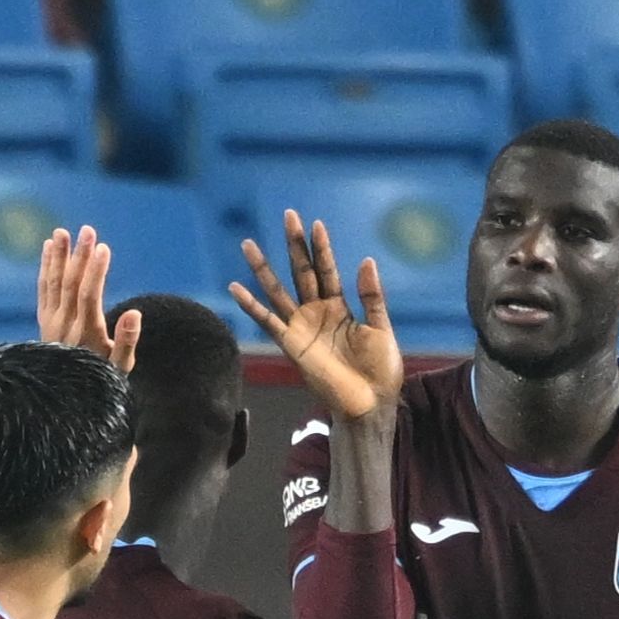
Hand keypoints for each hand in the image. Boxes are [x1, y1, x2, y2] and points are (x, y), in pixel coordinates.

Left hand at [35, 226, 142, 373]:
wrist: (66, 398)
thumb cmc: (100, 381)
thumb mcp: (119, 367)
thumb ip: (127, 341)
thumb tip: (134, 313)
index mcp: (86, 334)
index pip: (88, 296)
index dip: (95, 271)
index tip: (103, 248)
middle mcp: (65, 326)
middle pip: (70, 284)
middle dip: (79, 256)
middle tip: (87, 230)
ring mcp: (51, 322)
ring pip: (54, 283)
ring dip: (58, 256)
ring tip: (62, 232)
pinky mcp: (44, 320)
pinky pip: (43, 289)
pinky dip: (45, 268)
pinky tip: (48, 248)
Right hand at [228, 211, 401, 420]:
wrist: (370, 403)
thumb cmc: (380, 371)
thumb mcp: (382, 328)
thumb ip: (371, 296)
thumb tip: (366, 260)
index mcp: (340, 308)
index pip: (327, 270)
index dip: (322, 248)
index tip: (316, 223)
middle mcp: (317, 313)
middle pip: (302, 271)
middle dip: (294, 244)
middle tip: (288, 215)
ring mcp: (302, 328)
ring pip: (278, 291)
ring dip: (263, 268)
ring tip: (248, 244)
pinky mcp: (292, 345)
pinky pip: (268, 321)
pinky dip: (251, 305)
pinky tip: (236, 287)